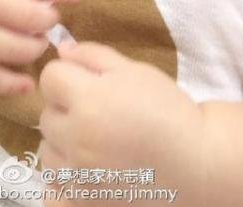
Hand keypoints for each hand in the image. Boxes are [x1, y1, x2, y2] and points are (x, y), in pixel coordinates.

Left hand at [38, 42, 207, 206]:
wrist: (196, 165)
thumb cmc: (168, 111)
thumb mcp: (135, 71)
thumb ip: (93, 56)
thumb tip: (62, 51)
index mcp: (88, 101)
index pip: (50, 78)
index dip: (68, 75)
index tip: (87, 82)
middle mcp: (76, 139)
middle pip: (46, 113)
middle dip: (67, 108)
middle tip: (98, 112)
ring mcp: (77, 176)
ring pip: (47, 149)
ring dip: (64, 142)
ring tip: (96, 141)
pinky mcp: (82, 202)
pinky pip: (53, 184)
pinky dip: (65, 175)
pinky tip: (88, 168)